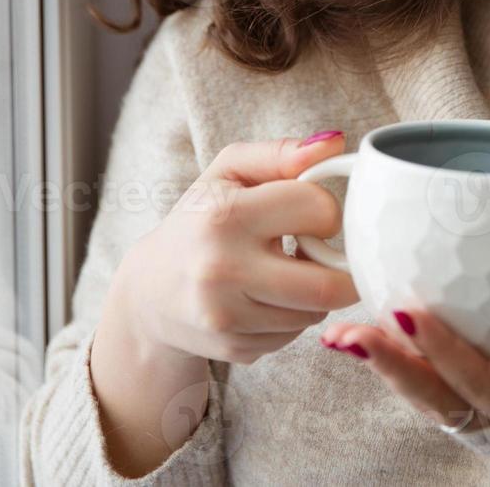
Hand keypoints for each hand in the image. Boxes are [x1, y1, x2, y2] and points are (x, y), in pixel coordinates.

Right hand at [112, 133, 361, 364]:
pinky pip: (292, 336)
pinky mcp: (232, 348)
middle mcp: (222, 268)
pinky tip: (264, 300)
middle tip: (325, 255)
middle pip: (329, 285)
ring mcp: (225, 316)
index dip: (325, 210)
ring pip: (314, 313)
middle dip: (341, 269)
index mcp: (225, 214)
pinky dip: (291, 318)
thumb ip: (281, 153)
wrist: (149, 291)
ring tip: (284, 272)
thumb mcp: (229, 173)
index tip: (310, 214)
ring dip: (314, 294)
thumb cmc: (200, 221)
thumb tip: (335, 142)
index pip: (320, 210)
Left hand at [319, 307, 489, 431]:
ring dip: (377, 362)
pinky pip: (420, 372)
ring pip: (419, 387)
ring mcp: (473, 401)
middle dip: (389, 365)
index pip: (475, 379)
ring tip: (336, 335)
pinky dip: (388, 353)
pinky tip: (351, 330)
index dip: (440, 350)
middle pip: (433, 394)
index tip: (407, 313)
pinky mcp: (460, 384)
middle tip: (348, 334)